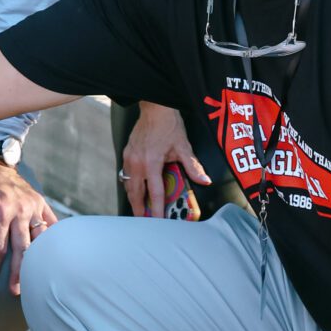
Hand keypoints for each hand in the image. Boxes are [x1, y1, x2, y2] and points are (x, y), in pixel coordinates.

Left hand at [0, 154, 56, 293]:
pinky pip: (51, 225)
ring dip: (37, 261)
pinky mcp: (41, 203)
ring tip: (34, 278)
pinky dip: (50, 241)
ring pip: (40, 240)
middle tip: (16, 291)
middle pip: (23, 249)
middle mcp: (19, 210)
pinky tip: (49, 256)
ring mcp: (33, 206)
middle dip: (19, 273)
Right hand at [122, 103, 211, 219]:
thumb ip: (193, 166)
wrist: (154, 109)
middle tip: (143, 221)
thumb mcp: (184, 146)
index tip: (157, 221)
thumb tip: (205, 180)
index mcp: (151, 163)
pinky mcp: (126, 154)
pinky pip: (126, 175)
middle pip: (135, 194)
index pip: (155, 193)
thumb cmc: (168, 125)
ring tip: (139, 209)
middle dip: (138, 209)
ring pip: (128, 186)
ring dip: (133, 198)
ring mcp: (129, 159)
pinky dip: (130, 185)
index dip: (156, 209)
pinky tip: (136, 189)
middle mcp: (137, 163)